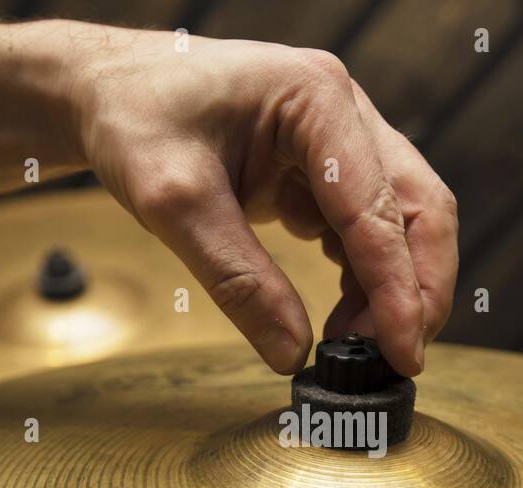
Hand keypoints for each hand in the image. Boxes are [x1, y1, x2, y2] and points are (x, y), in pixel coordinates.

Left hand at [57, 26, 458, 375]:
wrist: (103, 92)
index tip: (404, 354)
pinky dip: (365, 278)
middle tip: (397, 360)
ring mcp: (340, 137)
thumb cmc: (133, 120)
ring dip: (393, 289)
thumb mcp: (174, 205)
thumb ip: (238, 281)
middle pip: (418, 209)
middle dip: (417, 290)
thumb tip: (294, 354)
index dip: (399, 288)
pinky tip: (342, 318)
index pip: (379, 207)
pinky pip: (365, 229)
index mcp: (316, 99)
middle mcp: (343, 111)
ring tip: (356, 346)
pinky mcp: (324, 168)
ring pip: (401, 222)